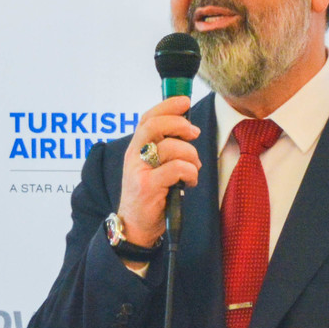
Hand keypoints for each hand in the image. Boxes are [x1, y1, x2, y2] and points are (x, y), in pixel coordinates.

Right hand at [116, 95, 200, 249]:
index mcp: (135, 148)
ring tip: (193, 169)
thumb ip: (163, 149)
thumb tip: (187, 129)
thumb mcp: (152, 168)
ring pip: (171, 148)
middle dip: (179, 125)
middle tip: (194, 133)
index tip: (185, 101)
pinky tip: (189, 182)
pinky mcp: (148, 186)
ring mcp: (139, 171)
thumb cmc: (149, 195)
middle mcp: (134, 156)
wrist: (135, 226)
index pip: (147, 118)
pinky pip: (177, 169)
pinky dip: (190, 173)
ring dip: (191, 156)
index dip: (167, 106)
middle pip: (155, 126)